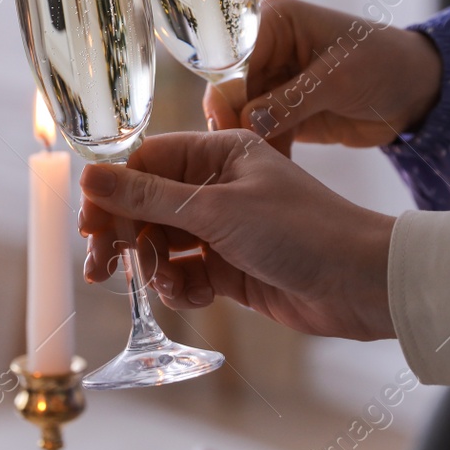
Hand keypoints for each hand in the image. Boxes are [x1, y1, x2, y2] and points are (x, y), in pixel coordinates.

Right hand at [78, 131, 395, 339]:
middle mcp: (218, 186)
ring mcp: (224, 228)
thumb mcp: (216, 210)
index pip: (145, 163)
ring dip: (154, 267)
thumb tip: (88, 176)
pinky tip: (192, 297)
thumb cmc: (301, 230)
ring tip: (162, 284)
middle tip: (101, 267)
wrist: (362, 285)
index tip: (87, 224)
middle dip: (124, 237)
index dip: (112, 192)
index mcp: (219, 152)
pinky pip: (185, 274)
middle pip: (146, 206)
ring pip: (162, 244)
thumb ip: (148, 197)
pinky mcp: (231, 268)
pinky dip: (180, 288)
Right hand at [201, 0, 441, 148]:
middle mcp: (265, 49)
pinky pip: (261, 131)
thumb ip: (290, 101)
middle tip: (242, 151)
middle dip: (234, 120)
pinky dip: (266, 149)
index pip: (230, 57)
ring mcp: (273, 81)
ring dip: (250, 139)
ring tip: (262, 163)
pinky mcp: (283, 110)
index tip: (222, 123)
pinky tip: (274, 166)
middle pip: (231, 89)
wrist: (419, 91)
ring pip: (241, 114)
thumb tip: (248, 122)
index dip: (224, 90)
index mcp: (272, 23)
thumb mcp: (337, 80)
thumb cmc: (385, 64)